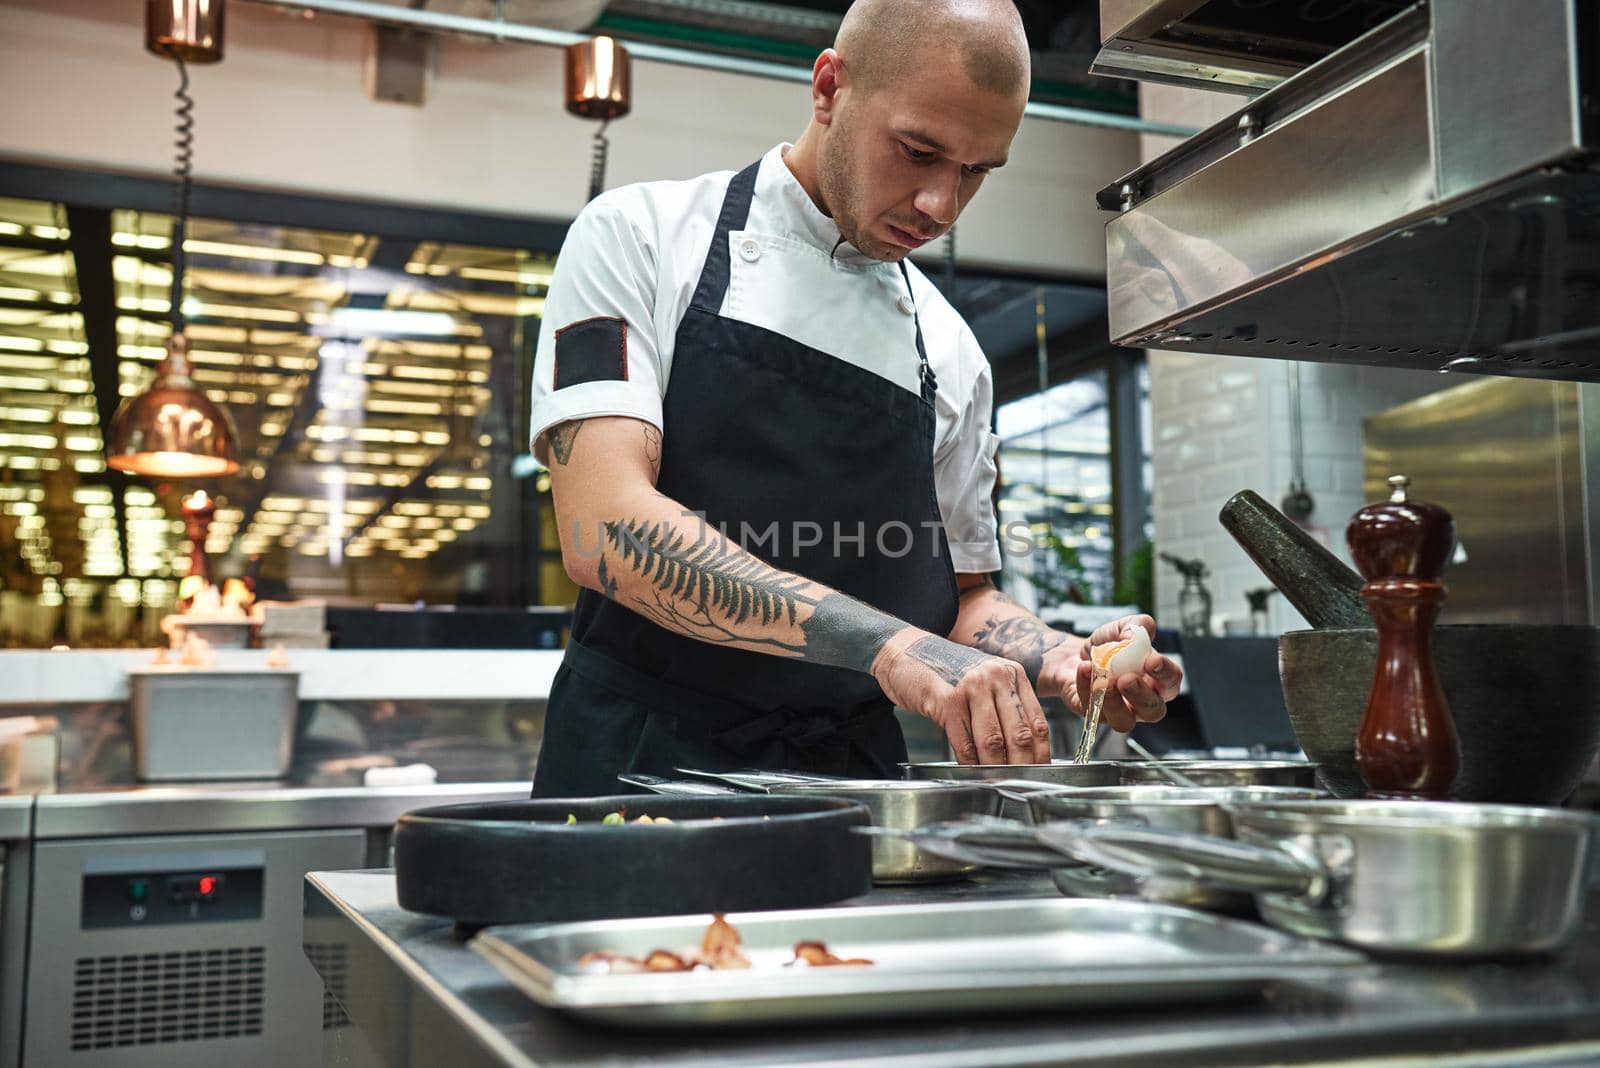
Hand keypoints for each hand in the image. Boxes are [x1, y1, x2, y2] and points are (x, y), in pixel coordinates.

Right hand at [872, 629, 1050, 764]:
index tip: (1039, 772)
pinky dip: (970, 763)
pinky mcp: (946, 700)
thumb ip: (1004, 707)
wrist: (905, 651)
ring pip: (992, 741)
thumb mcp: (983, 680)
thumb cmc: (945, 671)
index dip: (1041, 754)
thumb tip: (1022, 750)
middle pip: (1019, 734)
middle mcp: (995, 677)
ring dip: (995, 768)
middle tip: (1021, 783)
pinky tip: (972, 771)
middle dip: (1021, 766)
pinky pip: (964, 742)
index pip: (1037, 722)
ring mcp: (971, 687)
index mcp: (1011, 674)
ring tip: (997, 781)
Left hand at [1067, 616, 1182, 732]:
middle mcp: (1142, 701)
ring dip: (1114, 701)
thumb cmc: (1106, 648)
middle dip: (1141, 695)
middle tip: (1127, 679)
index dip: (1165, 672)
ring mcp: (1119, 712)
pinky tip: (1085, 669)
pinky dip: (1086, 687)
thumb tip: (1138, 631)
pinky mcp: (1094, 715)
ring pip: (1124, 722)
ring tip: (1102, 679)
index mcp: (1157, 679)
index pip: (1172, 681)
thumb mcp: (1121, 629)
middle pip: (1154, 711)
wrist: (1075, 657)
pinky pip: (1093, 710)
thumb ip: (1135, 625)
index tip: (1152, 660)